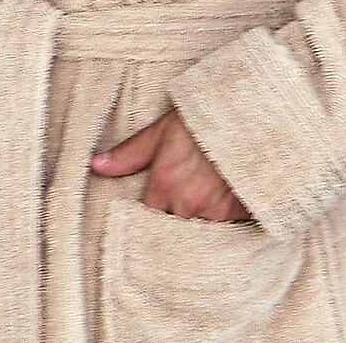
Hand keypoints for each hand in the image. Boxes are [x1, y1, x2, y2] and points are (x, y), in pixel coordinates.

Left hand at [89, 109, 251, 221]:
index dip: (147, 220)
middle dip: (174, 226)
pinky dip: (226, 227)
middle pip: (173, 231)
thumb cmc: (203, 117)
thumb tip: (96, 165)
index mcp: (165, 182)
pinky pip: (229, 233)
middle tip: (179, 216)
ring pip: (200, 234)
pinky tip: (225, 212)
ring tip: (203, 211)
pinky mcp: (243, 213)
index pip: (146, 219)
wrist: (250, 110)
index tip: (151, 216)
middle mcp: (188, 202)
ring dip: (200, 227)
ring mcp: (217, 210)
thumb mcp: (164, 128)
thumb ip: (130, 152)